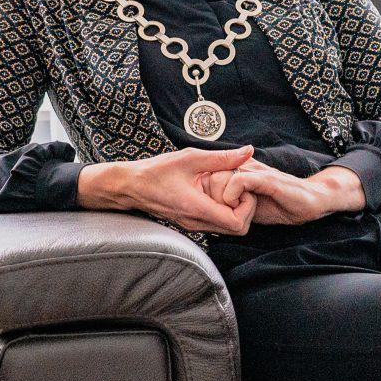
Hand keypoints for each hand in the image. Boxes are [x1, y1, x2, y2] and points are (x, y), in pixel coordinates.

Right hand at [80, 146, 258, 233]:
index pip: (238, 223)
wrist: (131, 186)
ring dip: (235, 209)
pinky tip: (217, 192)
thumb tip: (248, 151)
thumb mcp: (191, 158)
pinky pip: (216, 223)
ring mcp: (194, 225)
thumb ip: (222, 157)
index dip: (248, 206)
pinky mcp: (191, 223)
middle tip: (240, 187)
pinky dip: (224, 210)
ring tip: (229, 188)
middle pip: (238, 230)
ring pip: (228, 228)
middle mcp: (197, 222)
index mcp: (197, 208)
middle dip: (246, 209)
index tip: (242, 187)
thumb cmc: (157, 171)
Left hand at [205, 159, 365, 226]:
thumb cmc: (278, 204)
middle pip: (209, 175)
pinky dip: (233, 195)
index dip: (205, 194)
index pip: (207, 174)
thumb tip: (207, 208)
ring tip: (231, 210)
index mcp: (238, 170)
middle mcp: (244, 166)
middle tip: (222, 211)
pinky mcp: (266, 179)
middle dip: (210, 197)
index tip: (213, 209)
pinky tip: (239, 206)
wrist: (309, 202)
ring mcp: (255, 171)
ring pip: (220, 176)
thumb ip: (229, 200)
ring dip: (220, 198)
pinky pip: (239, 180)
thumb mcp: (247, 204)